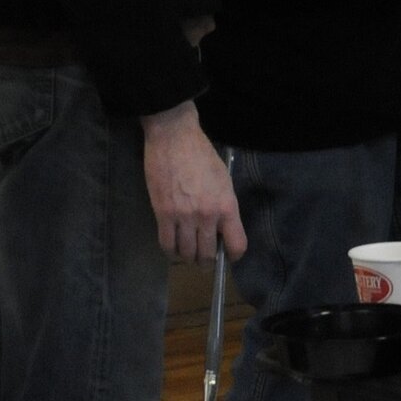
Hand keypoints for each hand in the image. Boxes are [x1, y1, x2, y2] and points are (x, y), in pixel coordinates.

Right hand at [141, 103, 245, 262]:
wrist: (174, 138)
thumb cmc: (202, 155)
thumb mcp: (223, 180)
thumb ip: (224, 207)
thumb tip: (221, 229)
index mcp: (227, 206)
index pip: (237, 244)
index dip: (233, 255)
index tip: (229, 255)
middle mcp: (207, 216)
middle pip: (207, 254)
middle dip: (207, 261)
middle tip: (204, 260)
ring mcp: (183, 217)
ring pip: (186, 253)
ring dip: (188, 258)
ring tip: (189, 255)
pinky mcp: (163, 214)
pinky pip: (167, 244)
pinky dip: (171, 251)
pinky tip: (174, 249)